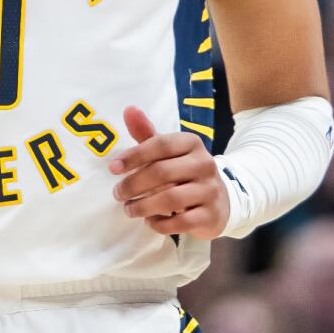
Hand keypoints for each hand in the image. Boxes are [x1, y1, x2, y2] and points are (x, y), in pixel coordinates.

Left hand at [109, 105, 228, 238]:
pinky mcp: (210, 215)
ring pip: (170, 199)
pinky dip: (160, 224)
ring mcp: (209, 190)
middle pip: (162, 172)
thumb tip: (128, 109)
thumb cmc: (184, 173)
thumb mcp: (168, 152)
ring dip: (143, 206)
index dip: (134, 155)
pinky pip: (180, 222)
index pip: (160, 144)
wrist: (220, 201)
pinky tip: (150, 221)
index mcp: (191, 143)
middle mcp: (204, 164)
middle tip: (117, 193)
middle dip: (133, 184)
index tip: (113, 168)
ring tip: (129, 209)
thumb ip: (147, 133)